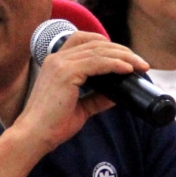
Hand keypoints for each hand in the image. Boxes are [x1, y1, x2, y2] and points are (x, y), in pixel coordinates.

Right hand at [8, 31, 148, 155]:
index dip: (108, 45)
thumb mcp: (81, 108)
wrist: (34, 136)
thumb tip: (118, 95)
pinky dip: (115, 64)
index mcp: (57, 61)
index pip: (85, 41)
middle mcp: (57, 57)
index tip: (127, 57)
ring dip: (124, 56)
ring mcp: (60, 63)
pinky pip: (97, 62)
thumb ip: (97, 98)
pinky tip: (128, 69)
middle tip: (141, 63)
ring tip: (141, 66)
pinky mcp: (66, 73)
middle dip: (122, 50)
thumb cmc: (52, 124)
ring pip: (99, 50)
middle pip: (96, 43)